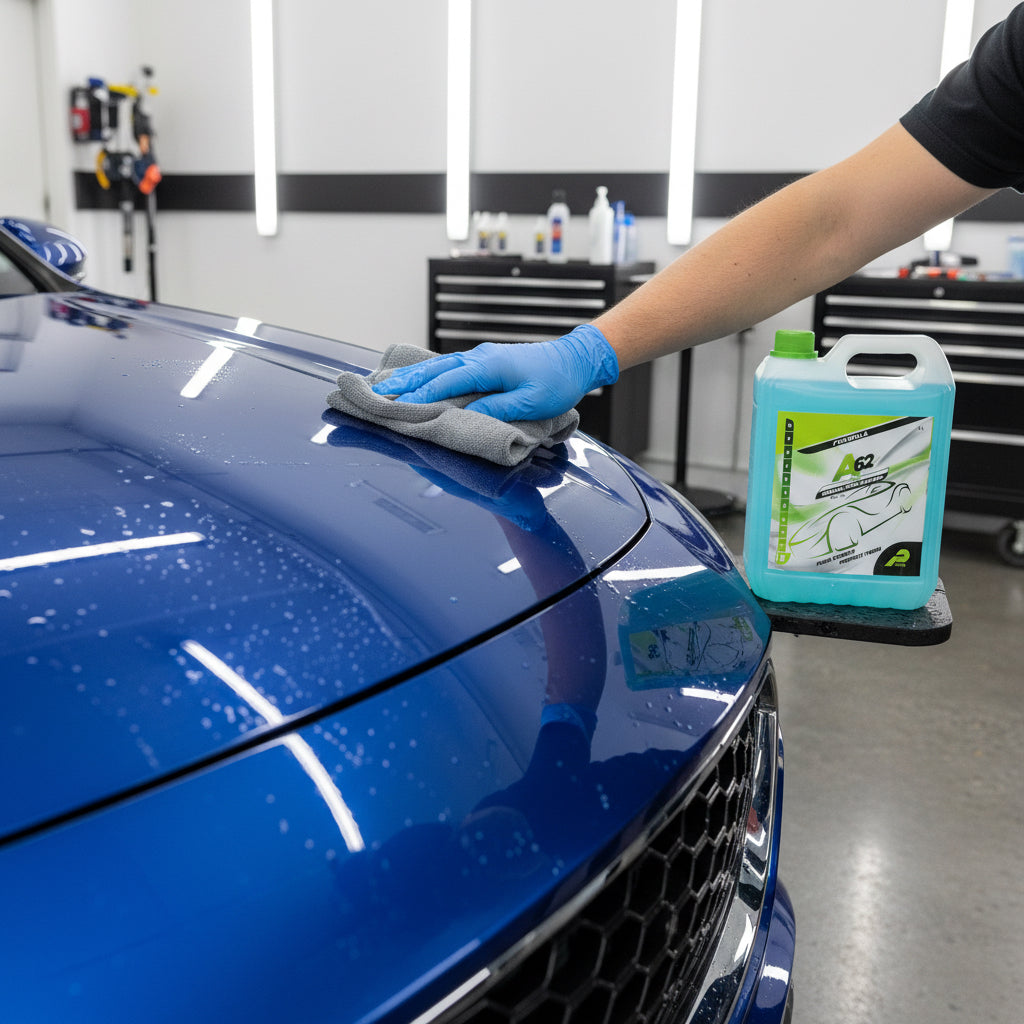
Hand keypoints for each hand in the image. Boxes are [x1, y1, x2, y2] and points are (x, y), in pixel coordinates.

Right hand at [371, 323, 618, 421]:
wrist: (575, 359)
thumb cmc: (557, 382)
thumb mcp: (531, 402)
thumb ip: (498, 409)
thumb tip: (468, 416)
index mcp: (488, 366)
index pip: (445, 382)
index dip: (419, 396)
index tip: (395, 407)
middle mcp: (479, 357)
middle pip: (434, 370)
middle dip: (405, 384)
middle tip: (376, 394)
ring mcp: (480, 357)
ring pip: (438, 366)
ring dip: (412, 377)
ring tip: (386, 386)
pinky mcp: (484, 362)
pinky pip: (449, 366)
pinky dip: (428, 373)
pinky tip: (416, 378)